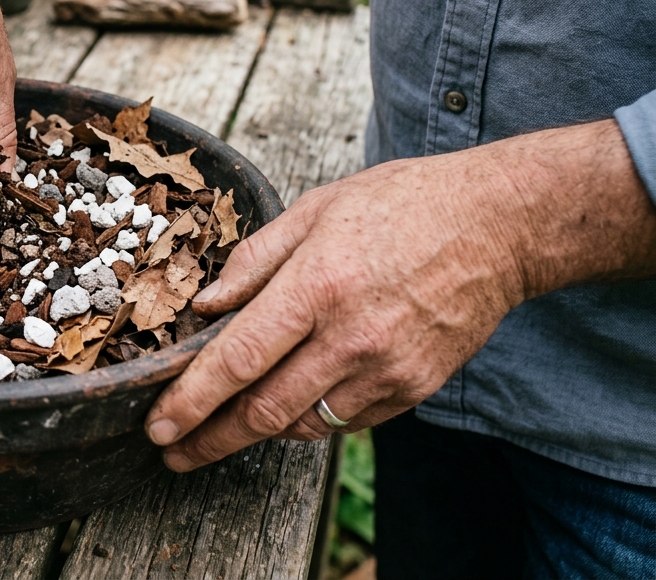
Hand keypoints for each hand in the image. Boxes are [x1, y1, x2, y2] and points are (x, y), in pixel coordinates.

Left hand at [144, 120, 655, 471]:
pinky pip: (345, 420)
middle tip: (174, 452)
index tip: (159, 427)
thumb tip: (206, 305)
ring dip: (258, 431)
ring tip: (221, 430)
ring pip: (303, 424)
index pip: (238, 360)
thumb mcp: (315, 209)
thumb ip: (254, 261)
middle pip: (264, 410)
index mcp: (318, 286)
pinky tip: (290, 402)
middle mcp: (351, 337)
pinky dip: (309, 417)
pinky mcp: (414, 388)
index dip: (191, 402)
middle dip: (210, 438)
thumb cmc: (403, 206)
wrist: (498, 225)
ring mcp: (387, 369)